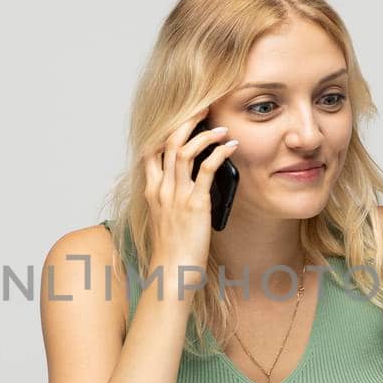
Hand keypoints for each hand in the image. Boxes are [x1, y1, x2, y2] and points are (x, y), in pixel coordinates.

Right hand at [142, 107, 238, 278]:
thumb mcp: (166, 220)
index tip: (183, 119)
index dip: (167, 131)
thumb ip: (173, 200)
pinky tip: (230, 147)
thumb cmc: (172, 251)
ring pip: (184, 151)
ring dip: (205, 134)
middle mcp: (161, 189)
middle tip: (203, 109)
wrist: (171, 274)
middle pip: (168, 142)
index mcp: (152, 192)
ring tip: (221, 127)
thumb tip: (192, 186)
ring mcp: (176, 196)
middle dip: (186, 122)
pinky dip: (219, 154)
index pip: (152, 150)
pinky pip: (206, 170)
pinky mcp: (194, 205)